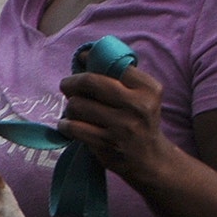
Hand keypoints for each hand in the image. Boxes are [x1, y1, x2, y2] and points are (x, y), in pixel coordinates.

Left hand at [58, 63, 172, 184]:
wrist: (150, 159)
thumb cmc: (139, 121)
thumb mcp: (141, 96)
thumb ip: (119, 77)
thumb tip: (84, 56)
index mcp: (149, 89)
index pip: (113, 65)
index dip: (91, 60)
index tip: (82, 60)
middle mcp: (138, 106)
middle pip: (90, 82)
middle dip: (72, 82)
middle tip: (67, 86)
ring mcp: (122, 126)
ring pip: (77, 104)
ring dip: (70, 107)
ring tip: (75, 111)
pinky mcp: (107, 143)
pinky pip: (73, 126)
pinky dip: (66, 125)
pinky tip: (69, 125)